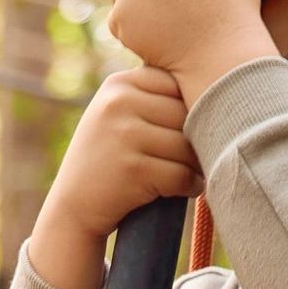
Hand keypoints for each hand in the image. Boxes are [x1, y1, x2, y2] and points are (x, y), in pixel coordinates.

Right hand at [24, 65, 200, 288]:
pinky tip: (185, 188)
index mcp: (119, 84)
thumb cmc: (107, 160)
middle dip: (196, 138)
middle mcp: (118, 103)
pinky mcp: (133, 169)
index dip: (189, 109)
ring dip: (195, 164)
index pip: (176, 85)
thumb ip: (150, 96)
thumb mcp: (116, 114)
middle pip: (186, 114)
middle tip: (194, 157)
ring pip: (186, 145)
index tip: (183, 131)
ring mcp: (124, 135)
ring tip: (190, 173)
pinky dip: (190, 185)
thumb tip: (212, 81)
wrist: (74, 207)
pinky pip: (181, 174)